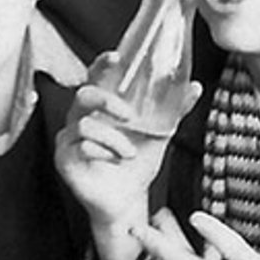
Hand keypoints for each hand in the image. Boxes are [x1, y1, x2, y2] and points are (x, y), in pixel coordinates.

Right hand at [55, 53, 200, 259]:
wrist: (127, 202)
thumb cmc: (137, 164)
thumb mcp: (160, 134)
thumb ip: (174, 110)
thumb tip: (195, 87)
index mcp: (101, 107)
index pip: (96, 77)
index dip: (102, 65)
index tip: (116, 57)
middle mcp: (81, 118)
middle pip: (83, 94)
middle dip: (106, 101)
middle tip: (129, 115)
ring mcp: (69, 138)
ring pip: (84, 125)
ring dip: (113, 139)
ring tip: (129, 153)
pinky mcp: (64, 159)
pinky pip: (79, 147)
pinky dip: (103, 153)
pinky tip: (115, 160)